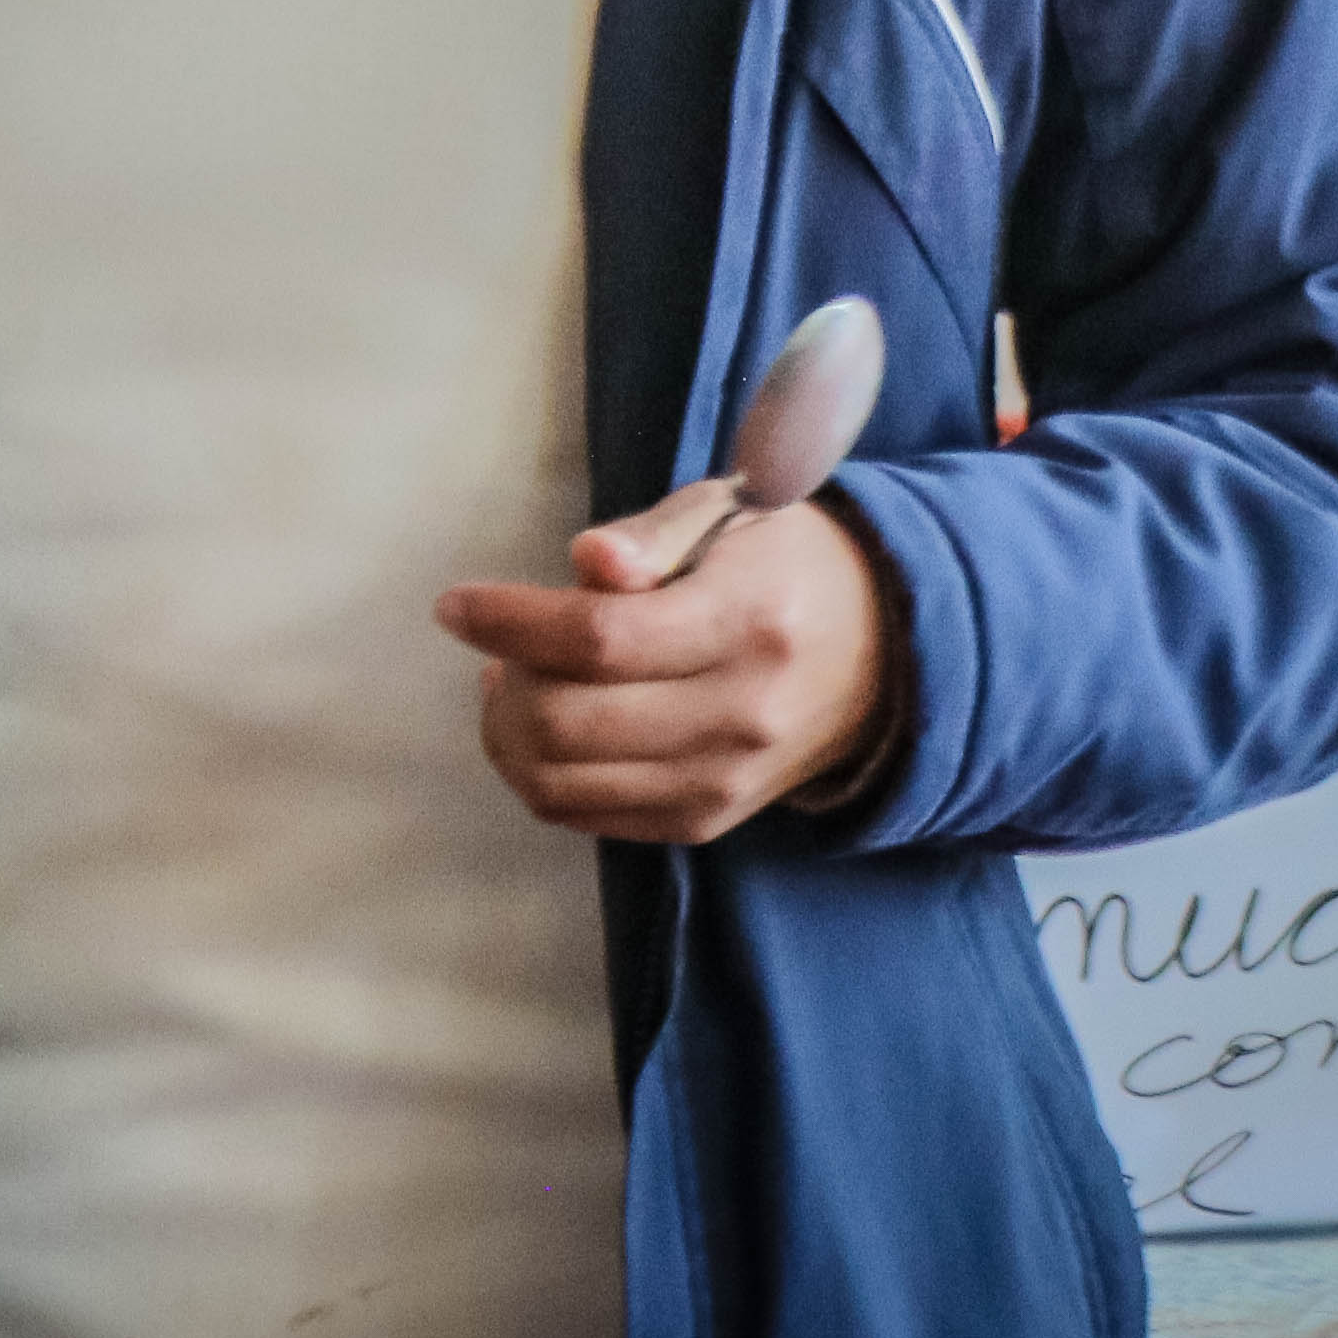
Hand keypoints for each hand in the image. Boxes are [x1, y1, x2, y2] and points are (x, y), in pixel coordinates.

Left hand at [433, 484, 888, 845]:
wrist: (882, 656)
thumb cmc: (782, 564)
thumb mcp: (729, 516)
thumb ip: (653, 535)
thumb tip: (585, 559)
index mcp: (747, 622)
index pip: (600, 638)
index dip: (510, 623)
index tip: (456, 606)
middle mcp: (740, 715)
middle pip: (570, 723)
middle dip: (505, 680)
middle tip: (497, 643)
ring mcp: (725, 782)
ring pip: (563, 784)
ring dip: (508, 732)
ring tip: (513, 681)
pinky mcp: (707, 821)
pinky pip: (586, 816)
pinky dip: (540, 774)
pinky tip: (545, 721)